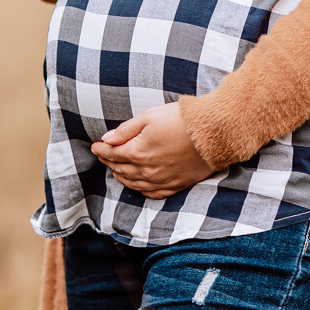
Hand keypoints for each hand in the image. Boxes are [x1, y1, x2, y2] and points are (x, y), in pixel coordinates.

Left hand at [91, 104, 214, 197]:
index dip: (101, 149)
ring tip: (116, 170)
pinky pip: (152, 193)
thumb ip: (126, 130)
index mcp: (138, 151)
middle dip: (109, 161)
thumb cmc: (182, 119)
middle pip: (121, 169)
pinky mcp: (176, 185)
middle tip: (103, 156)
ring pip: (134, 183)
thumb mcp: (150, 116)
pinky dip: (141, 189)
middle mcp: (147, 170)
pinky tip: (137, 184)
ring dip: (122, 176)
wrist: (213, 132)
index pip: (112, 153)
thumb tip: (107, 139)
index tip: (95, 146)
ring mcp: (161, 180)